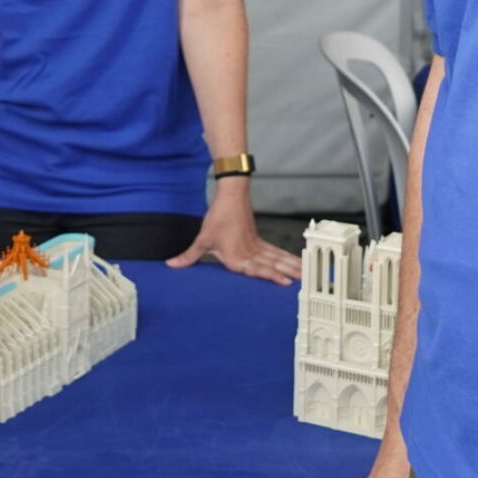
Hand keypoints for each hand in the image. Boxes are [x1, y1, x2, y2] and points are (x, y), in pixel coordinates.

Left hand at [168, 189, 298, 282]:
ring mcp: (256, 246)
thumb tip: (171, 265)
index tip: (286, 282)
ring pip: (277, 259)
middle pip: (272, 265)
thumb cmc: (218, 217)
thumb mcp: (203, 239)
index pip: (257, 269)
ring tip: (307, 274)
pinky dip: (286, 258)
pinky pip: (275, 252)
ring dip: (292, 266)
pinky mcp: (259, 241)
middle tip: (306, 281)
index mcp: (237, 256)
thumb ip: (189, 256)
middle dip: (289, 274)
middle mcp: (250, 253)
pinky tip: (296, 263)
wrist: (231, 196)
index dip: (272, 276)